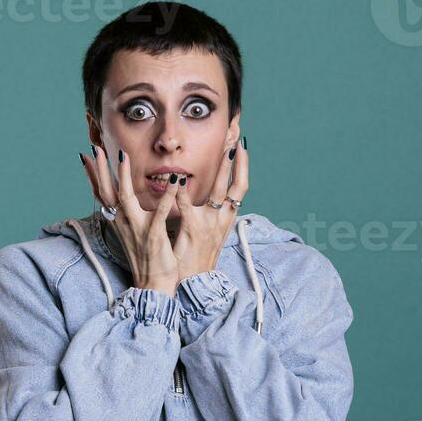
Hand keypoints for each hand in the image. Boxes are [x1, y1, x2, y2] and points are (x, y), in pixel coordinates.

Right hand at [78, 145, 180, 296]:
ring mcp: (137, 228)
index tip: (86, 156)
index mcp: (118, 221)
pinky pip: (161, 212)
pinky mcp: (154, 235)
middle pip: (107, 191)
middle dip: (100, 169)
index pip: (101, 193)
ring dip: (123, 176)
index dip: (92, 174)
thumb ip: (127, 215)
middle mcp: (123, 222)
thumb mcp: (132, 234)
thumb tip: (121, 203)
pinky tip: (174, 180)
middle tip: (95, 148)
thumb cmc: (146, 258)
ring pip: (125, 197)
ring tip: (123, 156)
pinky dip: (167, 195)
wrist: (153, 284)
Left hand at [172, 138, 249, 279]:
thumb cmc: (196, 258)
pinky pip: (188, 208)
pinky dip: (183, 193)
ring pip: (221, 192)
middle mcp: (222, 219)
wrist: (192, 283)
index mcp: (225, 218)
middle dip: (239, 161)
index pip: (239, 187)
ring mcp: (210, 224)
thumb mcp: (207, 233)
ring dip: (224, 170)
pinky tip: (179, 178)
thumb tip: (210, 198)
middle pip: (237, 185)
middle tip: (238, 137)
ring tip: (227, 151)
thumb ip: (209, 213)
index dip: (242, 167)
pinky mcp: (193, 231)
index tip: (241, 146)